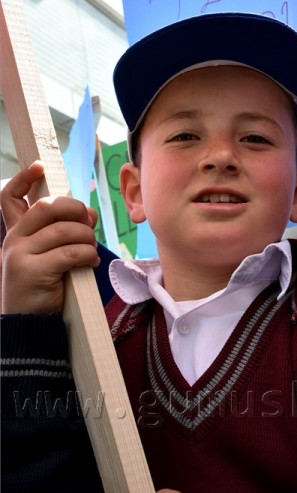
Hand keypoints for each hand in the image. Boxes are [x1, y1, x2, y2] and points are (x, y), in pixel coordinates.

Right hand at [1, 160, 98, 314]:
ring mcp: (20, 255)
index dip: (23, 178)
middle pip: (47, 207)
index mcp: (16, 233)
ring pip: (65, 230)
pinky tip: (90, 264)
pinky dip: (87, 256)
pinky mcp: (33, 271)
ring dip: (87, 237)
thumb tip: (88, 212)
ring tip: (90, 250)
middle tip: (88, 223)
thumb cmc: (45, 287)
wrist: (30, 326)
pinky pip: (71, 252)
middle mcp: (13, 240)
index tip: (40, 166)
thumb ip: (62, 231)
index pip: (9, 197)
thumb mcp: (50, 255)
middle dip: (75, 209)